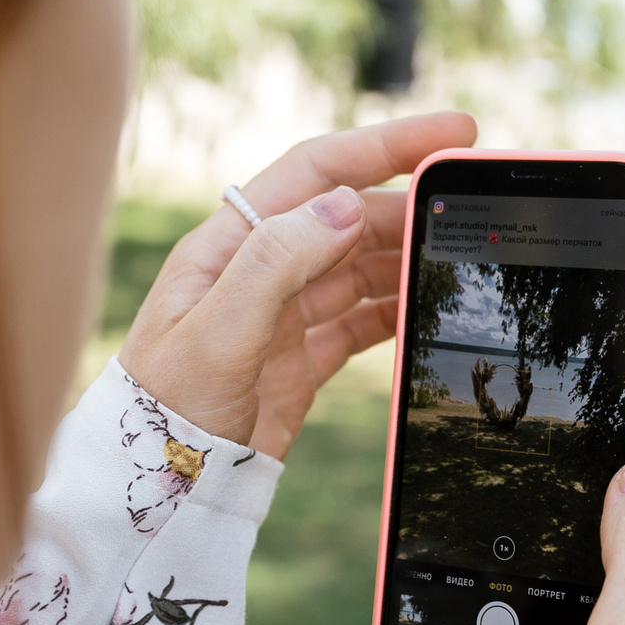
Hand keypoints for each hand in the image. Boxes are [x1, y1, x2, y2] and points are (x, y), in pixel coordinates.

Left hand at [120, 112, 474, 459]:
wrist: (154, 493)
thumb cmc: (164, 411)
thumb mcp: (215, 333)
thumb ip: (275, 264)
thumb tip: (342, 205)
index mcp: (228, 244)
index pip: (317, 169)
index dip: (386, 144)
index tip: (454, 131)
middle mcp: (255, 269)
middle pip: (346, 216)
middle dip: (408, 207)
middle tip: (469, 212)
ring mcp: (279, 314)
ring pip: (358, 268)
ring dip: (406, 259)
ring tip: (457, 260)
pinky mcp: (298, 359)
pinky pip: (357, 321)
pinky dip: (394, 313)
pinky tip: (426, 312)